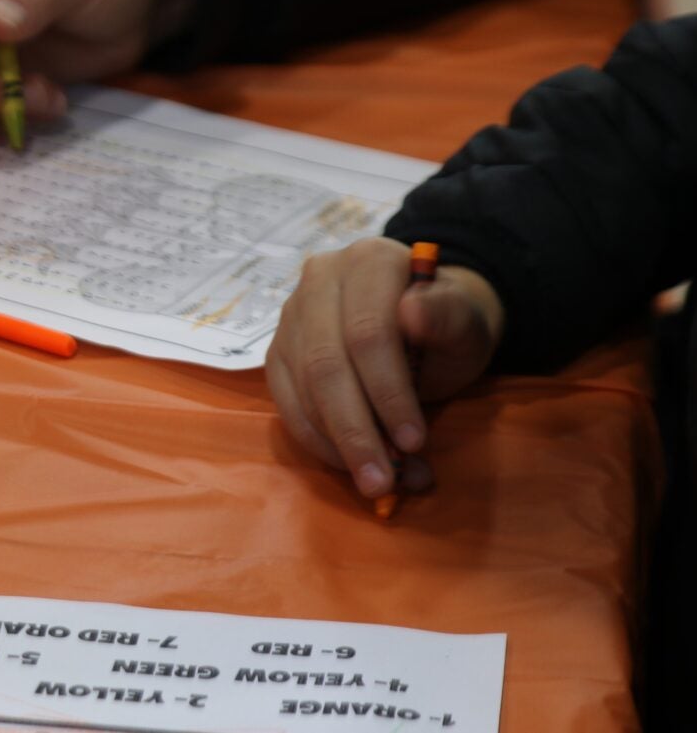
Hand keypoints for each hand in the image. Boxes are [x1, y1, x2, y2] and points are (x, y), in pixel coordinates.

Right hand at [266, 238, 505, 497]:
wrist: (424, 323)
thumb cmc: (447, 325)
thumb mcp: (465, 322)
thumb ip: (448, 315)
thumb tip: (411, 311)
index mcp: (369, 260)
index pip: (367, 333)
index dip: (388, 392)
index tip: (415, 441)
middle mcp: (319, 279)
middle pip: (325, 365)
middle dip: (356, 431)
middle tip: (383, 481)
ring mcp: (291, 315)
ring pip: (301, 388)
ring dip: (336, 443)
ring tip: (374, 479)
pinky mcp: (277, 350)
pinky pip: (285, 402)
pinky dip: (316, 441)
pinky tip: (347, 463)